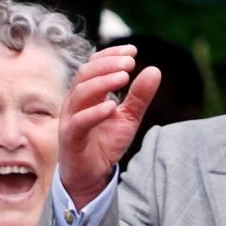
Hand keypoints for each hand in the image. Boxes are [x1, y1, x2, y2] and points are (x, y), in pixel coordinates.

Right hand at [59, 45, 160, 206]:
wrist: (91, 175)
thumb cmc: (105, 144)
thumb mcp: (129, 118)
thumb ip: (139, 97)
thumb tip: (154, 70)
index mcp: (87, 94)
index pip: (94, 65)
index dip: (111, 54)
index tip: (133, 50)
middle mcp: (75, 103)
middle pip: (85, 74)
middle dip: (108, 64)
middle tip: (130, 62)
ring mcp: (70, 119)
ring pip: (80, 93)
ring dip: (102, 82)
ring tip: (124, 77)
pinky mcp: (70, 138)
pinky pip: (79, 122)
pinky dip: (95, 112)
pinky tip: (112, 106)